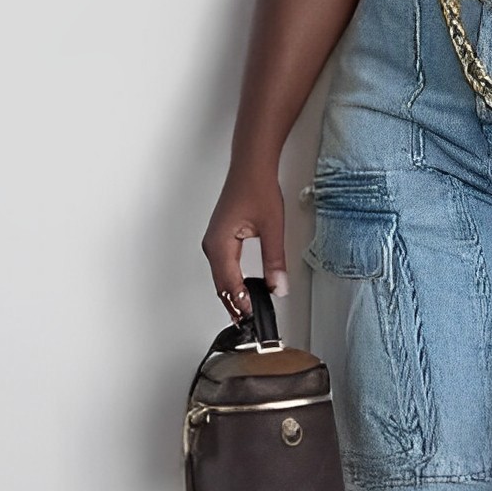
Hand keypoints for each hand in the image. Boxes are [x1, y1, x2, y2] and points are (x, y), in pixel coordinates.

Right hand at [201, 167, 287, 321]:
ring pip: (220, 278)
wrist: (251, 167)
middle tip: (248, 324)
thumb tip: (279, 286)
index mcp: (221, 243)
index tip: (253, 317)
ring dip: (231, 295)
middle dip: (234, 305)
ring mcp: (214, 242)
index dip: (241, 303)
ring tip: (246, 313)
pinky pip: (222, 268)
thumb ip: (275, 260)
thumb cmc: (256, 188)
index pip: (230, 283)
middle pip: (221, 285)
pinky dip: (231, 282)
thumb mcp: (272, 229)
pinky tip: (242, 291)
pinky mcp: (220, 239)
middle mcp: (212, 244)